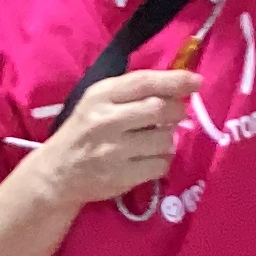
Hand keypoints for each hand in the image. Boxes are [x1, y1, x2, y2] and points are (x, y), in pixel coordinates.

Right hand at [29, 69, 199, 210]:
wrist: (58, 172)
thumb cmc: (84, 131)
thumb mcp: (98, 102)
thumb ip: (131, 93)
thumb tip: (177, 89)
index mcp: (100, 96)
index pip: (144, 82)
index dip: (175, 80)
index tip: (197, 82)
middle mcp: (106, 121)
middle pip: (159, 109)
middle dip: (177, 111)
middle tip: (178, 115)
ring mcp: (114, 151)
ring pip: (164, 139)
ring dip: (169, 139)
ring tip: (157, 140)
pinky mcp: (121, 176)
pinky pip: (160, 165)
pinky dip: (163, 161)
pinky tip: (151, 159)